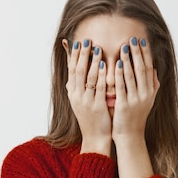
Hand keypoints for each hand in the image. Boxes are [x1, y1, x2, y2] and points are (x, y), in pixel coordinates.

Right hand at [65, 39, 111, 154]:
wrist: (95, 137)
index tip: (78, 42)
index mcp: (72, 93)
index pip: (71, 70)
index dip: (74, 56)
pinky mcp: (97, 106)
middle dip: (82, 55)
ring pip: (88, 78)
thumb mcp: (79, 99)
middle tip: (87, 40)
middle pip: (78, 71)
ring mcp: (86, 101)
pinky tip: (105, 65)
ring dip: (92, 61)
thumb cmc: (90, 116)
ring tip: (97, 48)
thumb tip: (73, 68)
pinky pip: (99, 88)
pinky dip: (102, 75)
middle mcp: (76, 96)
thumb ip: (78, 84)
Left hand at [112, 37, 158, 142]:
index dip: (146, 54)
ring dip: (128, 59)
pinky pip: (122, 86)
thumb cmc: (136, 115)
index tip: (141, 40)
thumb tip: (154, 69)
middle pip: (142, 69)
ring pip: (132, 76)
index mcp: (151, 91)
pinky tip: (117, 64)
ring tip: (123, 46)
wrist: (130, 135)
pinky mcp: (124, 105)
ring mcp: (136, 100)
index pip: (149, 68)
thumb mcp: (147, 99)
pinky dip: (120, 74)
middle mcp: (145, 94)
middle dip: (137, 52)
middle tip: (132, 38)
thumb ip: (151, 84)